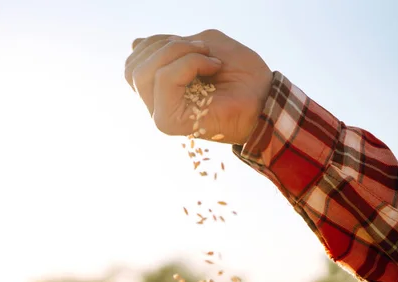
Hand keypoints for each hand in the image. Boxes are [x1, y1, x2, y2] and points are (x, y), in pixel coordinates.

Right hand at [124, 30, 272, 144]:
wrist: (265, 98)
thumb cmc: (241, 75)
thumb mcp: (203, 45)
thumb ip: (170, 44)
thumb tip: (135, 43)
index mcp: (159, 88)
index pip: (134, 61)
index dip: (159, 42)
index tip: (196, 46)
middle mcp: (155, 104)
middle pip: (132, 67)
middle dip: (167, 46)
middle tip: (203, 49)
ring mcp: (159, 114)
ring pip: (143, 72)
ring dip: (179, 53)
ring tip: (208, 58)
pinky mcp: (168, 122)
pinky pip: (164, 80)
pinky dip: (190, 64)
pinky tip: (213, 68)